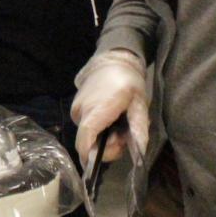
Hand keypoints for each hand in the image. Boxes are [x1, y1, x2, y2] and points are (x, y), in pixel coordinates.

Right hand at [71, 49, 150, 166]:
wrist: (112, 60)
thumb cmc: (128, 82)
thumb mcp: (140, 104)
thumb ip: (138, 129)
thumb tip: (139, 154)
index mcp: (97, 110)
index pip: (85, 141)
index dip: (92, 156)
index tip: (109, 156)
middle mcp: (82, 111)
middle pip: (86, 142)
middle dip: (105, 148)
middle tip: (123, 138)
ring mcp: (76, 109)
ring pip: (86, 136)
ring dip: (101, 139)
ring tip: (118, 126)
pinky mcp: (76, 108)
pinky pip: (85, 127)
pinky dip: (97, 130)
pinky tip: (110, 121)